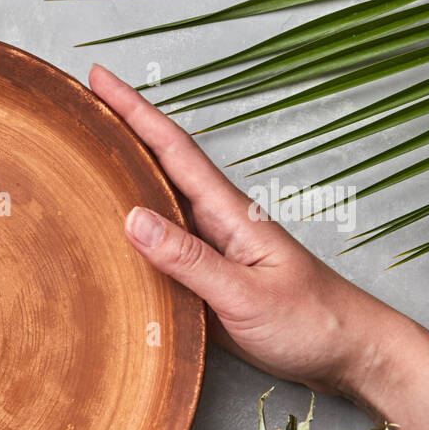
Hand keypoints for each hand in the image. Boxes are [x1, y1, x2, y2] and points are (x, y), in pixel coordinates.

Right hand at [89, 65, 400, 398]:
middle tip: (81, 100)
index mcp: (229, 214)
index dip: (134, 112)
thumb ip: (189, 260)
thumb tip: (133, 218)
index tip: (100, 78)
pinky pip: (161, 242)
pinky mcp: (206, 278)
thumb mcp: (245, 295)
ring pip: (158, 200)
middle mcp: (216, 222)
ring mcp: (212, 248)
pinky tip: (114, 226)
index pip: (172, 151)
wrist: (348, 351)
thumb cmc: (310, 321)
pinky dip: (133, 224)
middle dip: (121, 127)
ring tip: (86, 150)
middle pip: (160, 163)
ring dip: (124, 172)